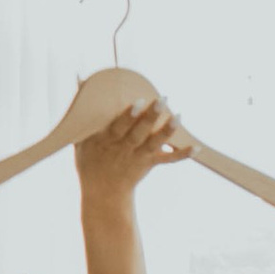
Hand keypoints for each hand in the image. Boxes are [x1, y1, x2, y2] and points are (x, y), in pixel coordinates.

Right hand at [74, 97, 192, 203]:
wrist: (102, 194)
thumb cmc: (90, 161)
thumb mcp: (80, 139)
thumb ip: (82, 110)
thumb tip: (79, 79)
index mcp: (105, 141)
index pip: (117, 127)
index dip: (128, 116)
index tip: (137, 101)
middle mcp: (123, 148)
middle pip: (138, 132)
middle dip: (150, 117)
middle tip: (162, 100)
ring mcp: (137, 157)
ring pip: (154, 143)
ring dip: (167, 130)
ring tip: (178, 116)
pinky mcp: (149, 164)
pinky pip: (167, 160)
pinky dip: (182, 155)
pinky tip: (196, 148)